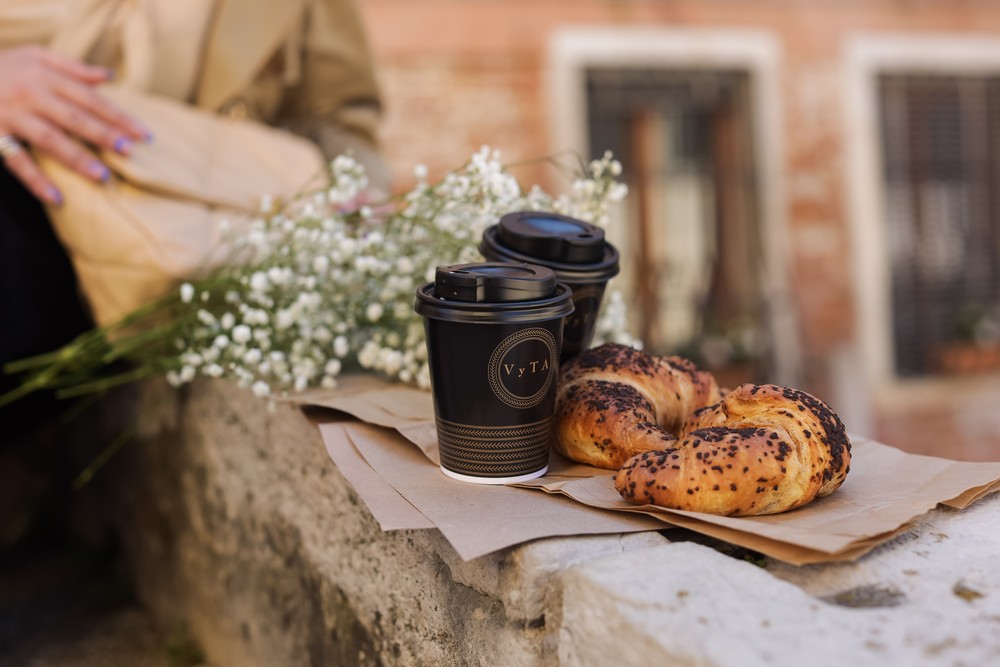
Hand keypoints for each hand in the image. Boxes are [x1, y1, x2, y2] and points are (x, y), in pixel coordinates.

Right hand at [0, 46, 150, 204]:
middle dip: (103, 135)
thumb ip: (73, 68)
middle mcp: (31, 95)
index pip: (90, 99)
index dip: (119, 117)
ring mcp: (12, 116)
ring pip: (49, 139)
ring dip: (76, 159)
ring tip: (102, 177)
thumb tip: (109, 77)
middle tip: (128, 152)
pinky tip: (56, 197)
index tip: (144, 135)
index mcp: (46, 76)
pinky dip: (36, 180)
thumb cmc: (3, 66)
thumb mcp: (35, 56)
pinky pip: (16, 161)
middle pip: (74, 118)